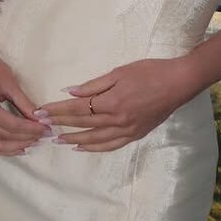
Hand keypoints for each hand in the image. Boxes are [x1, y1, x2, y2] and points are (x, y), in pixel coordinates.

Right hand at [0, 46, 49, 155]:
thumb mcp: (10, 83)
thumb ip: (24, 103)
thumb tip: (40, 118)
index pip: (12, 125)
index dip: (31, 129)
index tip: (47, 128)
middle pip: (4, 136)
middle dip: (26, 137)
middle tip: (45, 135)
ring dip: (15, 146)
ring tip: (34, 142)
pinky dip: (3, 145)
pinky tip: (19, 145)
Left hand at [36, 58, 196, 151]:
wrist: (179, 83)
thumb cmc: (150, 71)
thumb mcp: (120, 72)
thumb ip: (94, 85)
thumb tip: (70, 92)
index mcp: (112, 102)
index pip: (77, 108)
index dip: (57, 110)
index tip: (41, 111)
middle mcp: (117, 120)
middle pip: (82, 123)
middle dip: (59, 123)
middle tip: (41, 125)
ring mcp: (127, 130)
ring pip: (94, 139)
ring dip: (74, 139)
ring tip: (57, 140)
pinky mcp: (135, 134)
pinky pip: (110, 145)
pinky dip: (94, 148)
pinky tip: (83, 147)